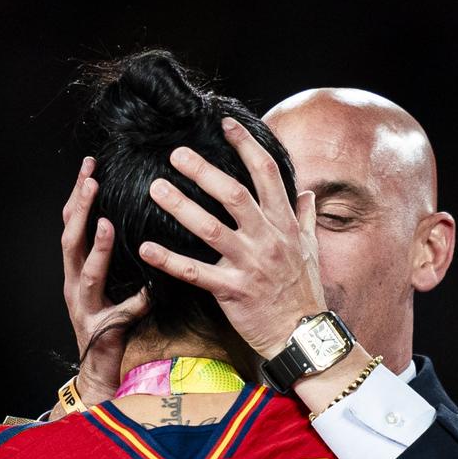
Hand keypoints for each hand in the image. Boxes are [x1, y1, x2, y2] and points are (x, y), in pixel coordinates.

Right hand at [59, 156, 148, 407]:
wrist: (98, 369)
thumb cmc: (109, 321)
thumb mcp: (113, 281)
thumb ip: (120, 257)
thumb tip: (141, 225)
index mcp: (76, 268)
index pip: (72, 223)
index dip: (78, 195)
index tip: (89, 165)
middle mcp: (74, 283)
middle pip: (69, 239)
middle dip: (78, 208)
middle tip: (90, 178)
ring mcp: (84, 307)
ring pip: (85, 273)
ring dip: (95, 248)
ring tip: (103, 222)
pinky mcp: (100, 329)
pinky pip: (118, 314)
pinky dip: (132, 303)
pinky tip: (145, 293)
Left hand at [140, 117, 326, 358]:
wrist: (302, 335)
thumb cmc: (303, 291)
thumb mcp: (311, 249)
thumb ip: (305, 218)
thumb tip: (307, 192)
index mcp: (284, 224)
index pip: (266, 174)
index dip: (246, 146)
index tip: (226, 124)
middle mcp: (268, 239)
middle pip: (233, 194)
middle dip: (203, 171)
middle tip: (175, 153)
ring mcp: (250, 265)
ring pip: (211, 228)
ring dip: (180, 206)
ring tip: (155, 189)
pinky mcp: (233, 291)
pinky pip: (196, 273)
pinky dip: (169, 260)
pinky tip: (146, 248)